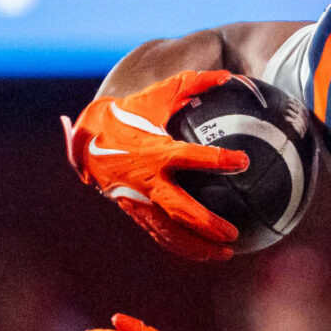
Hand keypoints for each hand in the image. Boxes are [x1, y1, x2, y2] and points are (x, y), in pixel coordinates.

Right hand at [61, 71, 247, 262]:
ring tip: (227, 254)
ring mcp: (138, 199)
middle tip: (232, 233)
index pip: (189, 156)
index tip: (243, 161)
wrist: (87, 137)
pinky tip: (206, 254)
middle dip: (206, 222)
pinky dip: (182, 247)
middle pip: (178, 208)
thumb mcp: (159, 95)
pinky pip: (160, 234)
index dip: (216, 159)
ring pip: (169, 231)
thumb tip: (229, 76)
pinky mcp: (134, 211)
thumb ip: (193, 84)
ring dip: (197, 246)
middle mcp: (145, 180)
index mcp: (154, 151)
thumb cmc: (130, 113)